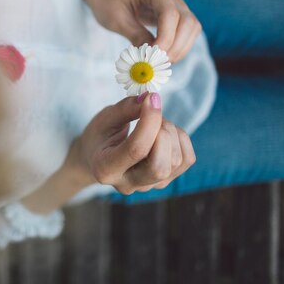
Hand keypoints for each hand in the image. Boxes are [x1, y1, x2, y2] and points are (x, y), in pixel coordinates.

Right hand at [69, 93, 195, 194]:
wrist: (97, 157)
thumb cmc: (99, 136)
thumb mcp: (104, 118)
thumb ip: (126, 109)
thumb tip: (151, 99)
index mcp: (105, 169)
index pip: (136, 150)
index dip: (149, 121)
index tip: (152, 98)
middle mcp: (128, 183)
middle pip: (159, 167)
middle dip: (163, 133)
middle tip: (152, 114)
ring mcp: (148, 185)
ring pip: (176, 161)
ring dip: (171, 132)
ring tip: (154, 121)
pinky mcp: (164, 180)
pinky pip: (186, 159)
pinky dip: (181, 139)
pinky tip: (164, 132)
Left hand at [82, 0, 201, 62]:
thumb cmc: (106, 2)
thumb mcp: (116, 21)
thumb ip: (136, 36)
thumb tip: (152, 58)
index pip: (170, 13)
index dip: (166, 38)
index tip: (153, 56)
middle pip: (187, 20)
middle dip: (176, 46)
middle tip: (158, 63)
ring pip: (191, 26)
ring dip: (180, 48)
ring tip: (160, 61)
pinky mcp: (175, 9)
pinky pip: (186, 29)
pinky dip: (178, 45)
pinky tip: (162, 55)